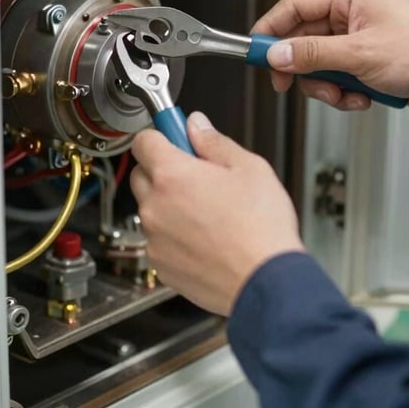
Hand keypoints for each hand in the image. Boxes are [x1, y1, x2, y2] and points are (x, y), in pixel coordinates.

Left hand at [130, 112, 304, 315]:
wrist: (265, 282)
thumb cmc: (261, 227)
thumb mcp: (248, 167)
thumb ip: (214, 142)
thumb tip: (196, 125)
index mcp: (172, 175)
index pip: (143, 140)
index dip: (162, 135)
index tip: (176, 137)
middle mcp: (155, 207)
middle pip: (143, 174)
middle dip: (165, 170)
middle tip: (200, 175)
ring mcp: (155, 239)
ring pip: (152, 209)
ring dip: (171, 204)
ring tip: (211, 212)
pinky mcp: (161, 265)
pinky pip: (160, 240)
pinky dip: (176, 235)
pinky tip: (208, 237)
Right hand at [253, 0, 408, 119]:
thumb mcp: (360, 55)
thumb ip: (312, 54)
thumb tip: (277, 53)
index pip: (294, 6)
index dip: (270, 30)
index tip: (255, 51)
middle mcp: (352, 12)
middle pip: (303, 38)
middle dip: (304, 67)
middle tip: (292, 85)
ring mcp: (359, 37)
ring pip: (318, 62)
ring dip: (326, 85)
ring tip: (345, 93)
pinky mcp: (366, 59)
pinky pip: (337, 76)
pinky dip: (344, 91)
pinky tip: (362, 97)